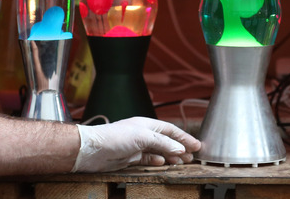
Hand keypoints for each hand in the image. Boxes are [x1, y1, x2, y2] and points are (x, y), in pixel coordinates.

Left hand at [71, 117, 200, 172]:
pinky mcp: (130, 158)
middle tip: (192, 156)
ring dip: (171, 156)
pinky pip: (148, 159)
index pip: (171, 130)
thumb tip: (179, 149)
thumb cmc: (114, 137)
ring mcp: (136, 146)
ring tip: (182, 162)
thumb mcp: (142, 137)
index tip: (196, 145)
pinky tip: (163, 164)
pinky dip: (157, 161)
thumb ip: (163, 143)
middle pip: (166, 141)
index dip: (184, 138)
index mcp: (147, 124)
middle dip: (180, 148)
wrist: (92, 150)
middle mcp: (143, 134)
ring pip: (159, 151)